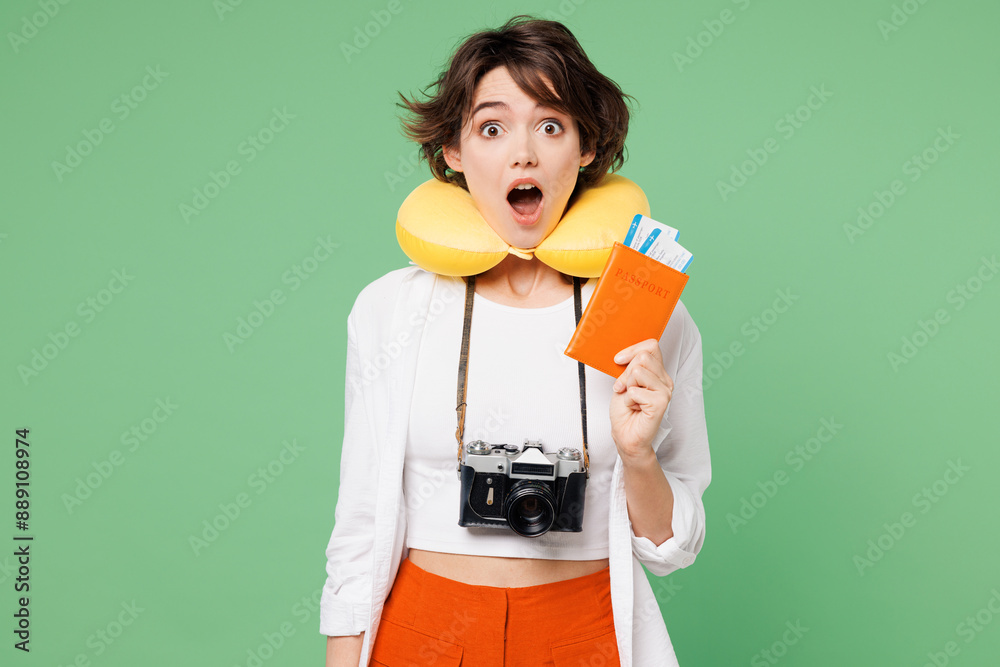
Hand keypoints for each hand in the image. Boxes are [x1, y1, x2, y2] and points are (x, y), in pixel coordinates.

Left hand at [609, 339, 672, 462]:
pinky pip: (635, 390)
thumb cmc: (625, 411)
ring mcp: (665, 391)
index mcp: (658, 373)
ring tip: (632, 400)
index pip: (651, 346)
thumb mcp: (624, 382)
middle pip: (643, 357)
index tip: (618, 360)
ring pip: (638, 371)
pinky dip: (629, 399)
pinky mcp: (661, 402)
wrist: (625, 435)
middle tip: (625, 389)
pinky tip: (635, 408)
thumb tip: (629, 355)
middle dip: (626, 373)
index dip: (632, 350)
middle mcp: (665, 380)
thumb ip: (631, 366)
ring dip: (627, 387)